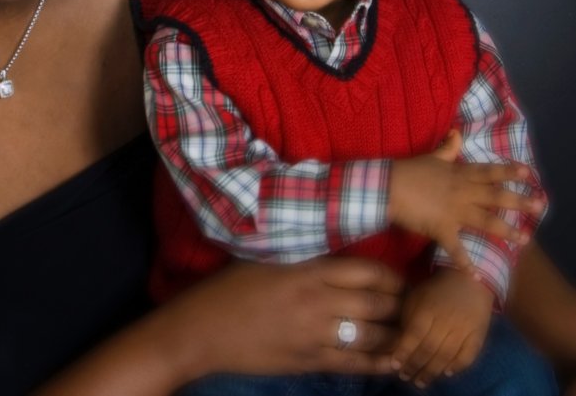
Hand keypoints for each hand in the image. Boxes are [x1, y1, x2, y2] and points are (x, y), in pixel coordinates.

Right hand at [171, 257, 404, 379]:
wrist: (204, 330)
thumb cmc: (230, 288)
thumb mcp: (266, 261)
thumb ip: (301, 260)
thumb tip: (330, 256)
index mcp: (307, 271)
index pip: (366, 271)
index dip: (392, 277)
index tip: (402, 279)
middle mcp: (317, 302)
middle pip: (378, 303)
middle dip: (402, 305)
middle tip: (415, 305)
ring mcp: (316, 335)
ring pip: (373, 336)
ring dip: (396, 334)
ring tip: (411, 332)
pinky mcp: (310, 361)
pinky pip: (356, 364)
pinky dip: (379, 363)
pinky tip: (394, 362)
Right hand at [388, 129, 542, 272]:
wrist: (387, 187)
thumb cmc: (408, 171)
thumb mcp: (431, 156)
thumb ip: (447, 148)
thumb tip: (457, 132)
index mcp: (458, 174)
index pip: (488, 172)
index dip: (508, 172)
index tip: (527, 173)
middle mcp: (462, 193)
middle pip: (495, 197)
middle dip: (518, 201)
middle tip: (539, 205)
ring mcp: (454, 212)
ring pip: (485, 222)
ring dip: (505, 232)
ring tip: (524, 240)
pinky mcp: (442, 229)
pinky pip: (456, 248)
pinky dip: (465, 263)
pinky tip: (477, 276)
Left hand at [392, 268, 492, 387]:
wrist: (467, 280)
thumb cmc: (435, 290)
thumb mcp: (416, 296)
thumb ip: (407, 316)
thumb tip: (397, 340)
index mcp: (427, 309)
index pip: (414, 334)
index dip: (404, 351)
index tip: (394, 365)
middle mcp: (446, 320)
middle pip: (430, 349)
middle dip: (416, 366)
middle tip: (405, 378)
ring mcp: (464, 329)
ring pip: (447, 356)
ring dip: (433, 371)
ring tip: (420, 382)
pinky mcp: (478, 335)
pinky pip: (468, 356)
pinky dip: (457, 367)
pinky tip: (446, 373)